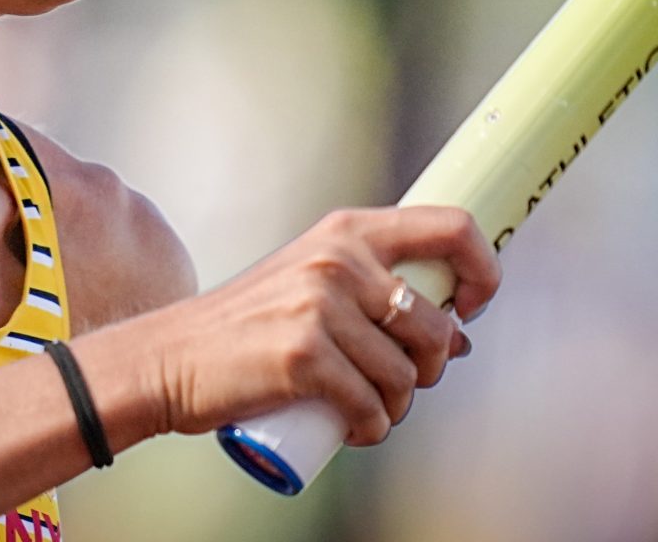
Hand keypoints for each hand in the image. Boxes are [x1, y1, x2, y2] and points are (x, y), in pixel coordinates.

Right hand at [133, 206, 500, 445]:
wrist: (173, 357)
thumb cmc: (248, 325)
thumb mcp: (313, 281)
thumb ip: (378, 291)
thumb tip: (459, 336)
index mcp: (346, 230)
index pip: (452, 228)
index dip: (484, 271)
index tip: (472, 308)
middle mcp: (337, 259)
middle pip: (438, 324)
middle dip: (429, 368)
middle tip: (397, 380)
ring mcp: (320, 306)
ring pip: (407, 376)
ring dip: (396, 407)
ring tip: (366, 406)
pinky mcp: (304, 356)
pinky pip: (373, 408)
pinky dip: (370, 429)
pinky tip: (350, 427)